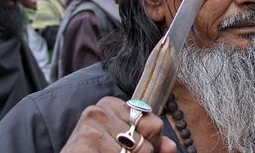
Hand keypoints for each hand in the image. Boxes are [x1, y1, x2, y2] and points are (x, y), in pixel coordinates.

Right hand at [61, 97, 176, 152]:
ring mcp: (89, 128)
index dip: (150, 144)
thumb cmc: (99, 152)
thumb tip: (171, 146)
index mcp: (111, 105)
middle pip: (145, 142)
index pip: (154, 124)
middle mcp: (98, 110)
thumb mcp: (126, 147)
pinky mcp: (83, 144)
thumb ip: (151, 145)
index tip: (132, 149)